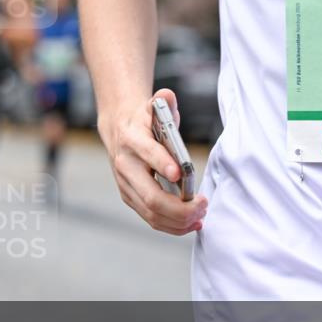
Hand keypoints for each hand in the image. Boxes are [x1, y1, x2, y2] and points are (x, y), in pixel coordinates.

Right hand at [99, 89, 207, 234]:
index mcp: (131, 140)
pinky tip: (191, 223)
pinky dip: (173, 225)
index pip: (146, 153)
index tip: (180, 174)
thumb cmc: (144, 121)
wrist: (119, 130)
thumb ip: (164, 102)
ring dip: (179, 220)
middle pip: (151, 196)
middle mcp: (125, 166)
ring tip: (200, 216)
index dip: (162, 164)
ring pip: (152, 213)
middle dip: (180, 207)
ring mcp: (126, 186)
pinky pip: (151, 218)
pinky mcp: (130, 198)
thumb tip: (167, 96)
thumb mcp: (153, 107)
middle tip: (202, 204)